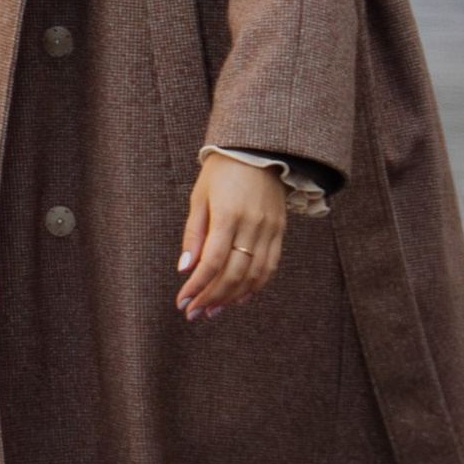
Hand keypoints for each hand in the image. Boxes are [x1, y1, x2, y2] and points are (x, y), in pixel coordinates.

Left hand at [179, 152, 287, 322]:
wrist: (257, 150)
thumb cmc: (220, 172)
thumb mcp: (199, 197)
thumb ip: (193, 234)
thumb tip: (185, 268)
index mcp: (227, 214)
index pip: (212, 262)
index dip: (197, 287)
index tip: (183, 303)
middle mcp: (251, 224)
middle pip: (233, 273)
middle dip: (211, 298)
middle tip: (194, 313)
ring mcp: (269, 229)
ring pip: (254, 275)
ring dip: (232, 297)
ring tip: (213, 310)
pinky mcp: (280, 231)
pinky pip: (270, 266)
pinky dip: (256, 286)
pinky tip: (240, 298)